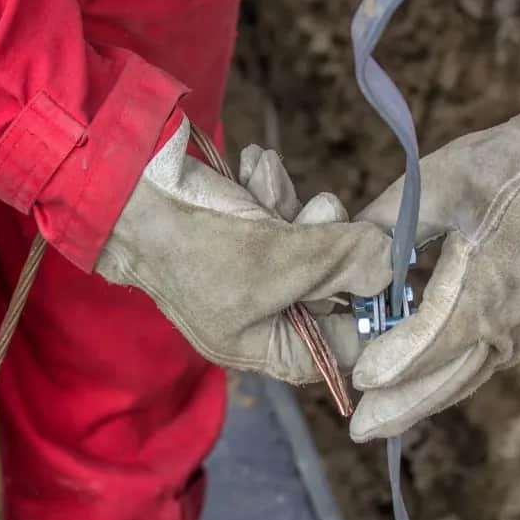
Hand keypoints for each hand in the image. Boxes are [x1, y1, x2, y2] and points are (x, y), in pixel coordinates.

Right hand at [95, 119, 390, 383]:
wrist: (128, 192)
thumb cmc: (196, 243)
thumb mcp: (281, 260)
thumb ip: (345, 262)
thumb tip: (390, 265)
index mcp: (262, 346)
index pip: (339, 348)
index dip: (366, 310)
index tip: (385, 268)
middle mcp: (258, 315)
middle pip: (327, 285)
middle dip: (324, 238)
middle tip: (319, 210)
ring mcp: (248, 271)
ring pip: (304, 240)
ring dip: (290, 203)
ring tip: (261, 182)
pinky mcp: (240, 231)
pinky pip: (277, 213)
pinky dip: (268, 188)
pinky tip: (251, 170)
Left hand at [341, 113, 519, 440]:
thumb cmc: (515, 165)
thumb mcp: (441, 180)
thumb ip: (389, 222)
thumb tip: (348, 250)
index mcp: (485, 286)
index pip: (428, 345)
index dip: (391, 365)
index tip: (360, 381)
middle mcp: (513, 321)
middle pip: (450, 378)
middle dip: (402, 406)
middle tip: (361, 429)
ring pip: (474, 374)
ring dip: (430, 396)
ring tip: (386, 417)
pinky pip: (495, 356)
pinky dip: (459, 372)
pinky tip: (434, 378)